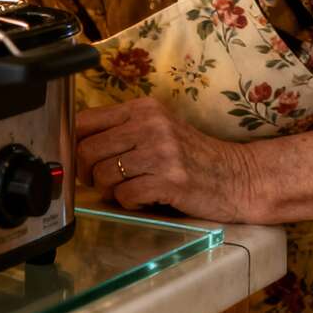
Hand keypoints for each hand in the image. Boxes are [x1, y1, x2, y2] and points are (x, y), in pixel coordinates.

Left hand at [75, 97, 261, 222]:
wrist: (239, 177)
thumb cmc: (192, 157)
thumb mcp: (157, 129)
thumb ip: (121, 130)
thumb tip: (73, 144)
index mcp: (143, 109)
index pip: (84, 121)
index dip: (74, 145)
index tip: (82, 160)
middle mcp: (150, 125)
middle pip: (87, 150)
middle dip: (87, 173)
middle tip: (103, 182)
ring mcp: (161, 152)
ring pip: (102, 175)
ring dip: (110, 190)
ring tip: (129, 190)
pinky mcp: (171, 180)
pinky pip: (125, 196)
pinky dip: (129, 203)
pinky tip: (144, 199)